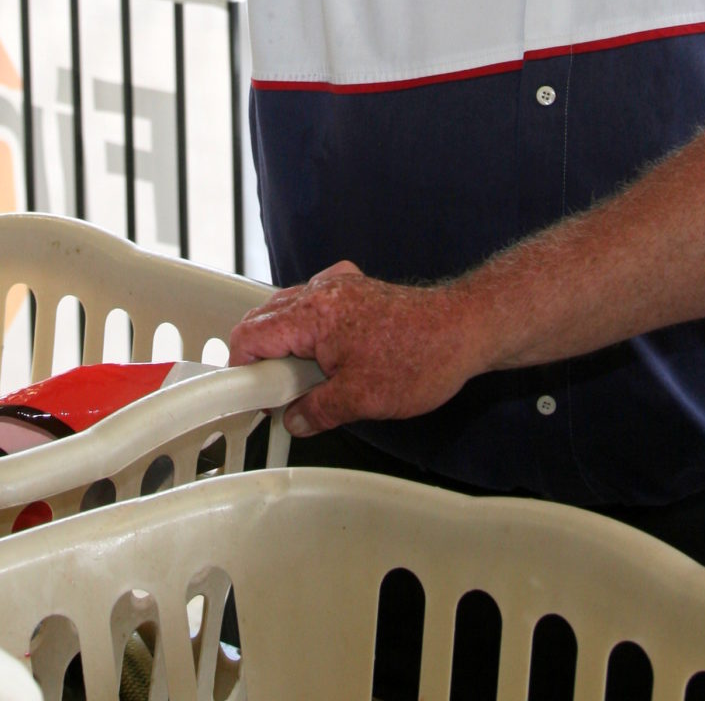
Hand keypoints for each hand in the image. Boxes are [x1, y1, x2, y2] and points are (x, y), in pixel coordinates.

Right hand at [227, 259, 475, 437]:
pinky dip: (310, 328)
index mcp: (312, 314)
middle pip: (264, 319)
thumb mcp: (360, 399)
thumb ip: (316, 410)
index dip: (242, 369)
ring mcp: (339, 286)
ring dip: (287, 343)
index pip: (250, 335)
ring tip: (308, 380)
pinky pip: (315, 303)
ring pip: (288, 310)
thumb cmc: (420, 357)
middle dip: (263, 358)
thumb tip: (295, 418)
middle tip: (279, 395)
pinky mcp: (355, 289)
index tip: (250, 397)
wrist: (463, 331)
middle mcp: (320, 291)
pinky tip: (327, 355)